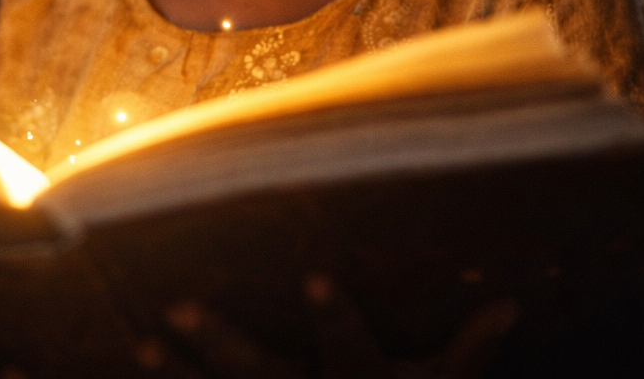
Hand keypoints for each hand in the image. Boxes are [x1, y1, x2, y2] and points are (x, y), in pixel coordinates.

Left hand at [155, 273, 518, 378]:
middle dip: (218, 341)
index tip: (310, 275)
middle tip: (175, 304)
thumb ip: (471, 350)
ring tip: (139, 342)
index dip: (332, 314)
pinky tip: (131, 374)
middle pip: (258, 375)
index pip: (348, 345)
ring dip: (175, 376)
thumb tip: (512, 302)